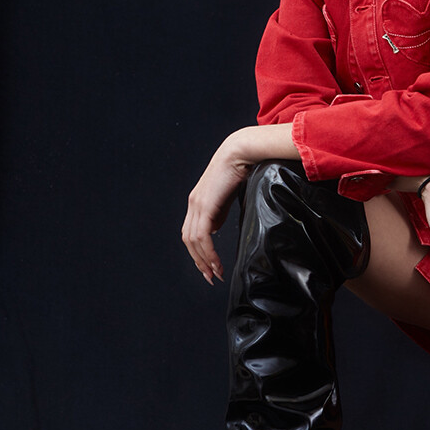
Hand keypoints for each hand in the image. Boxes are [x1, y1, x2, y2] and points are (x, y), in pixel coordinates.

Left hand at [181, 132, 254, 283]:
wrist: (240, 152)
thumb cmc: (239, 170)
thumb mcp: (227, 197)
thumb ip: (219, 213)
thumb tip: (214, 229)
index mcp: (197, 202)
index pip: (191, 234)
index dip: (198, 252)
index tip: (209, 267)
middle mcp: (193, 204)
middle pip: (188, 241)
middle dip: (198, 262)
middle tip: (210, 277)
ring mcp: (197, 205)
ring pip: (194, 242)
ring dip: (204, 261)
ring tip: (216, 274)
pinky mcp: (205, 205)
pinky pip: (203, 236)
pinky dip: (208, 253)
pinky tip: (216, 262)